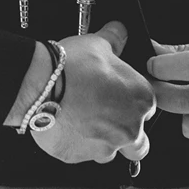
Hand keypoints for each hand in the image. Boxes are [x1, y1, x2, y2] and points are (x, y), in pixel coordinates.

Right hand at [7, 21, 155, 165]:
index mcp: (141, 100)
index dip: (131, 102)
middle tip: (107, 118)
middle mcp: (129, 128)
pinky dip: (76, 144)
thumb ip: (115, 39)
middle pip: (139, 141)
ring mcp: (105, 146)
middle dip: (127, 133)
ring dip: (101, 141)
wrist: (40, 86)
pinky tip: (67, 126)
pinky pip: (82, 154)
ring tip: (83, 123)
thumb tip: (119, 32)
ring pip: (110, 152)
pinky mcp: (79, 156)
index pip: (147, 107)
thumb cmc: (71, 68)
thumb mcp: (99, 43)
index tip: (118, 97)